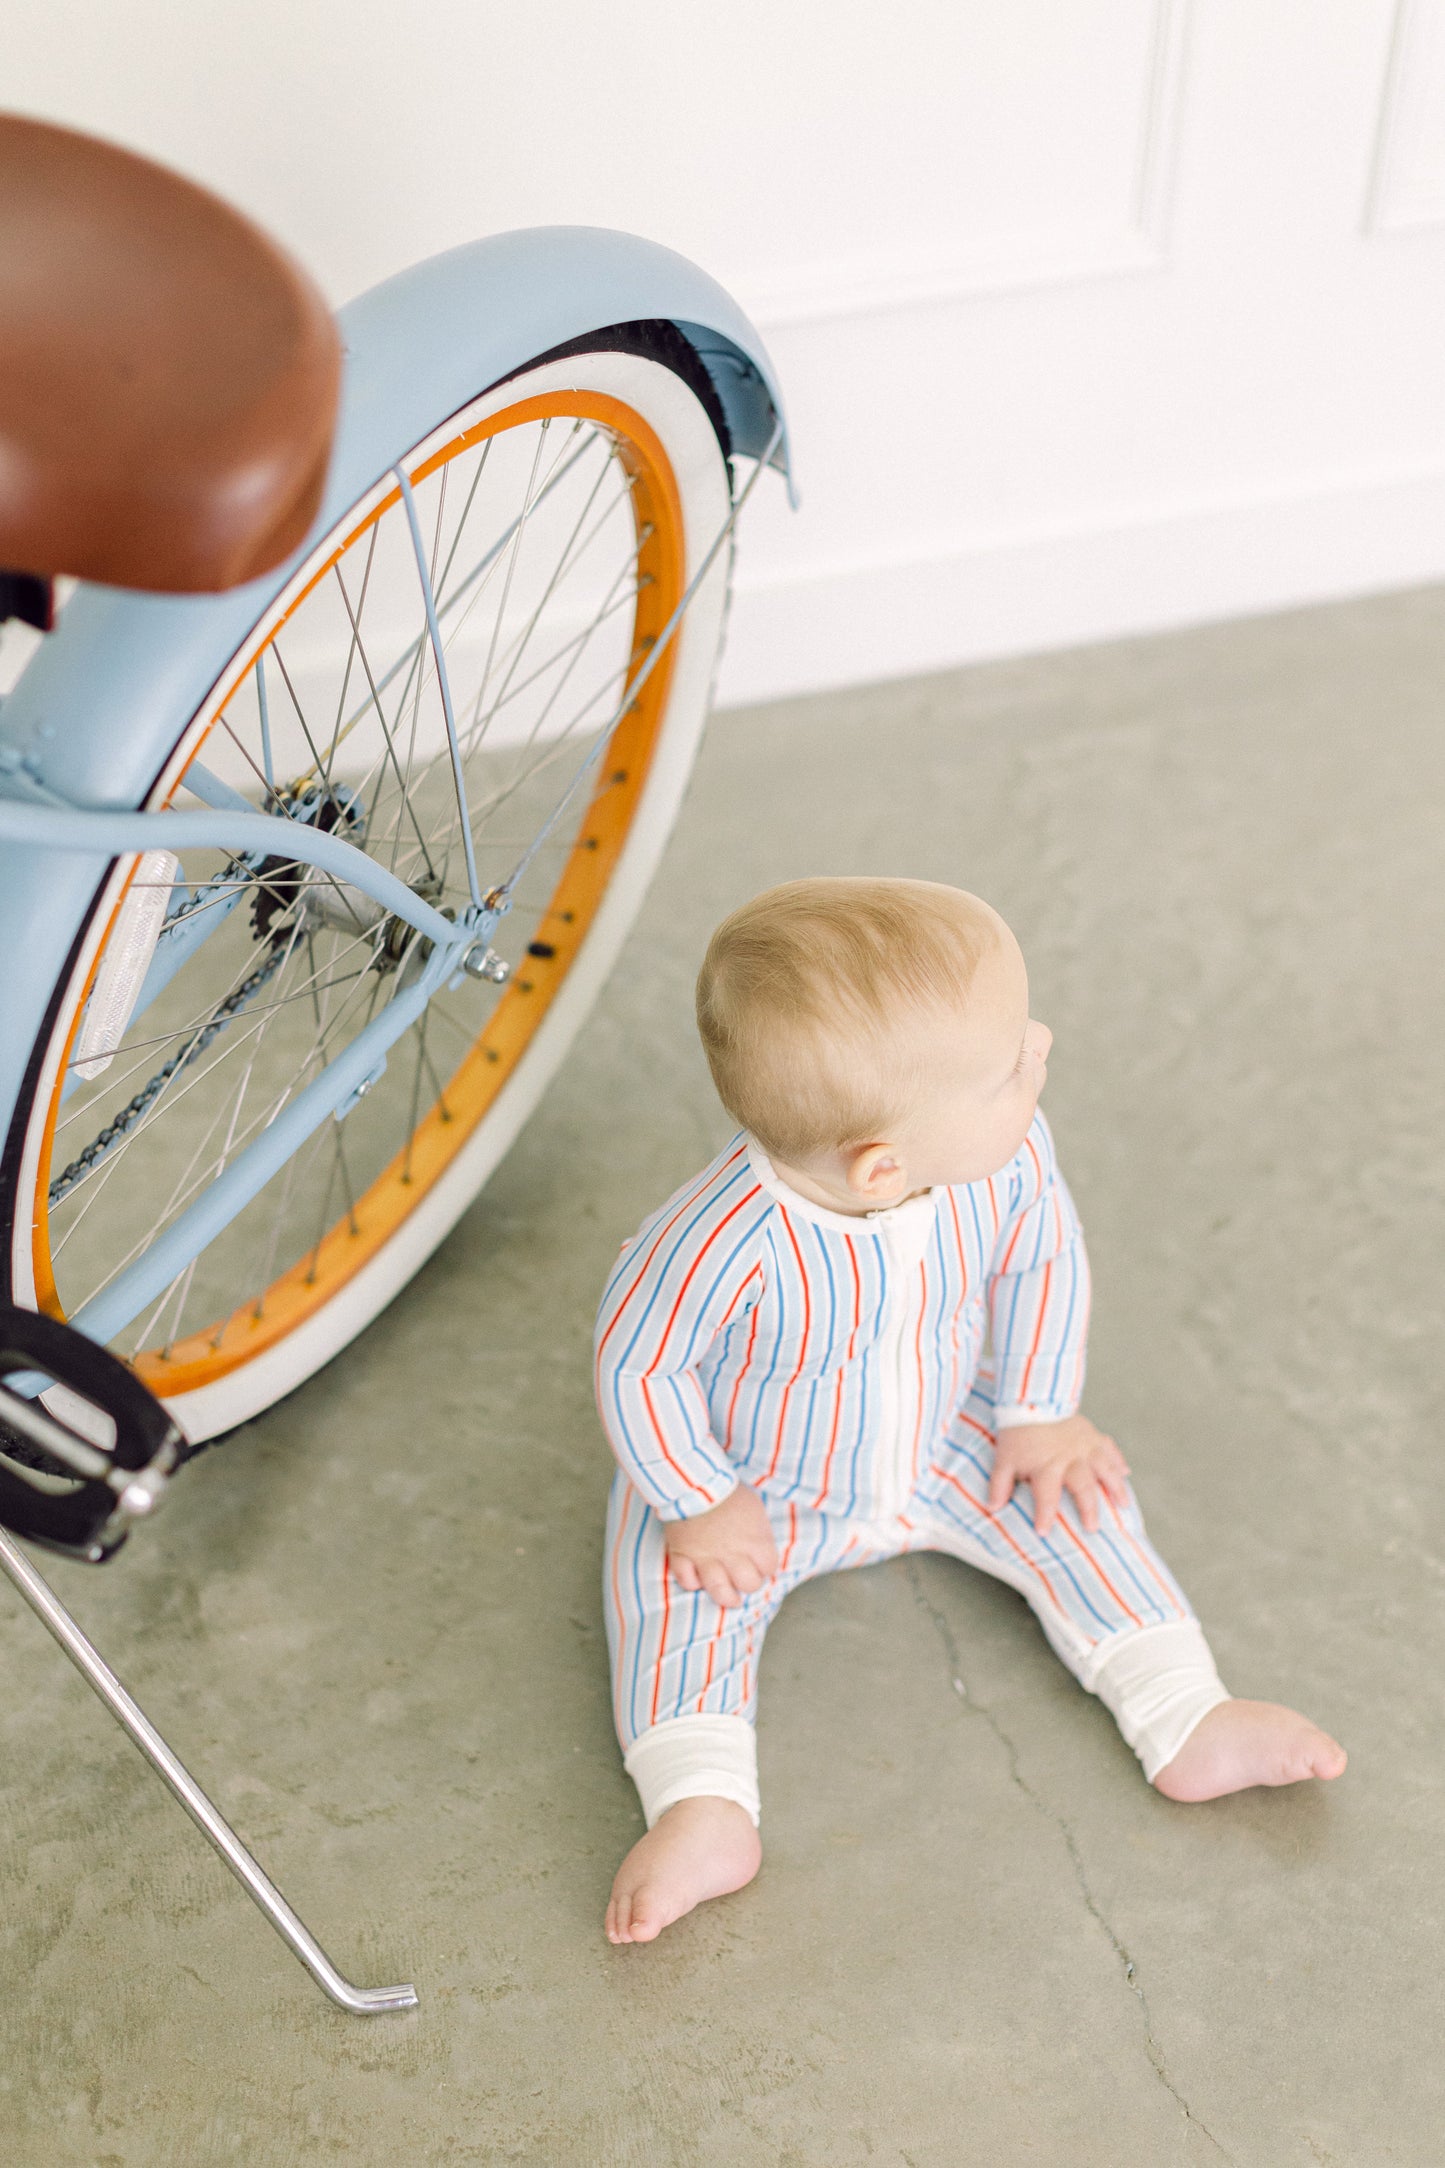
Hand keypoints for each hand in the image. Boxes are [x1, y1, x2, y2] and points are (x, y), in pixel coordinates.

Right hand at [664, 1483, 778, 1608]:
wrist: (694, 1483)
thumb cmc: (729, 1493)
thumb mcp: (755, 1509)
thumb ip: (760, 1533)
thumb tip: (762, 1550)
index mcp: (755, 1541)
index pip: (769, 1568)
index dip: (766, 1567)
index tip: (761, 1564)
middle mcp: (733, 1555)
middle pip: (748, 1584)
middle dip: (749, 1584)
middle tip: (744, 1579)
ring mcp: (707, 1558)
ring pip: (720, 1591)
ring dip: (726, 1597)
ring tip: (729, 1598)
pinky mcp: (683, 1556)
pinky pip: (687, 1581)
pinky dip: (692, 1583)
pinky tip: (698, 1580)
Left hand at [986, 1414, 1129, 1538]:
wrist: (1033, 1399)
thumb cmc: (1018, 1433)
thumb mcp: (1004, 1459)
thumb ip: (999, 1484)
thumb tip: (993, 1508)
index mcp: (1046, 1465)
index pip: (1046, 1495)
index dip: (1044, 1514)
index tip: (1044, 1532)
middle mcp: (1069, 1457)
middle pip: (1083, 1485)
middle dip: (1088, 1508)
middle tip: (1093, 1528)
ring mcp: (1084, 1445)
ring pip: (1105, 1468)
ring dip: (1116, 1487)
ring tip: (1124, 1505)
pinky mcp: (1093, 1434)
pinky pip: (1110, 1448)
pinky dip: (1118, 1461)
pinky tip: (1125, 1473)